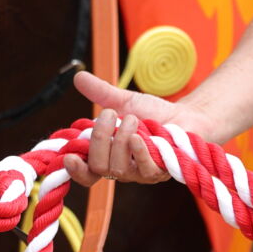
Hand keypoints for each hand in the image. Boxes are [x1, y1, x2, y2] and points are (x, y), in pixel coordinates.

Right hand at [63, 72, 210, 187]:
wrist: (184, 116)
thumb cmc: (152, 113)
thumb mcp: (123, 101)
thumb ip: (100, 92)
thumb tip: (78, 76)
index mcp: (107, 156)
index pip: (85, 174)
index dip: (73, 170)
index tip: (69, 156)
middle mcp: (120, 170)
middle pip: (98, 167)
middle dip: (100, 139)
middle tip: (110, 115)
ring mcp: (139, 175)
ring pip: (117, 169)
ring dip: (121, 140)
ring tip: (133, 119)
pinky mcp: (158, 173)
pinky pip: (143, 168)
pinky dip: (138, 149)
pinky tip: (139, 136)